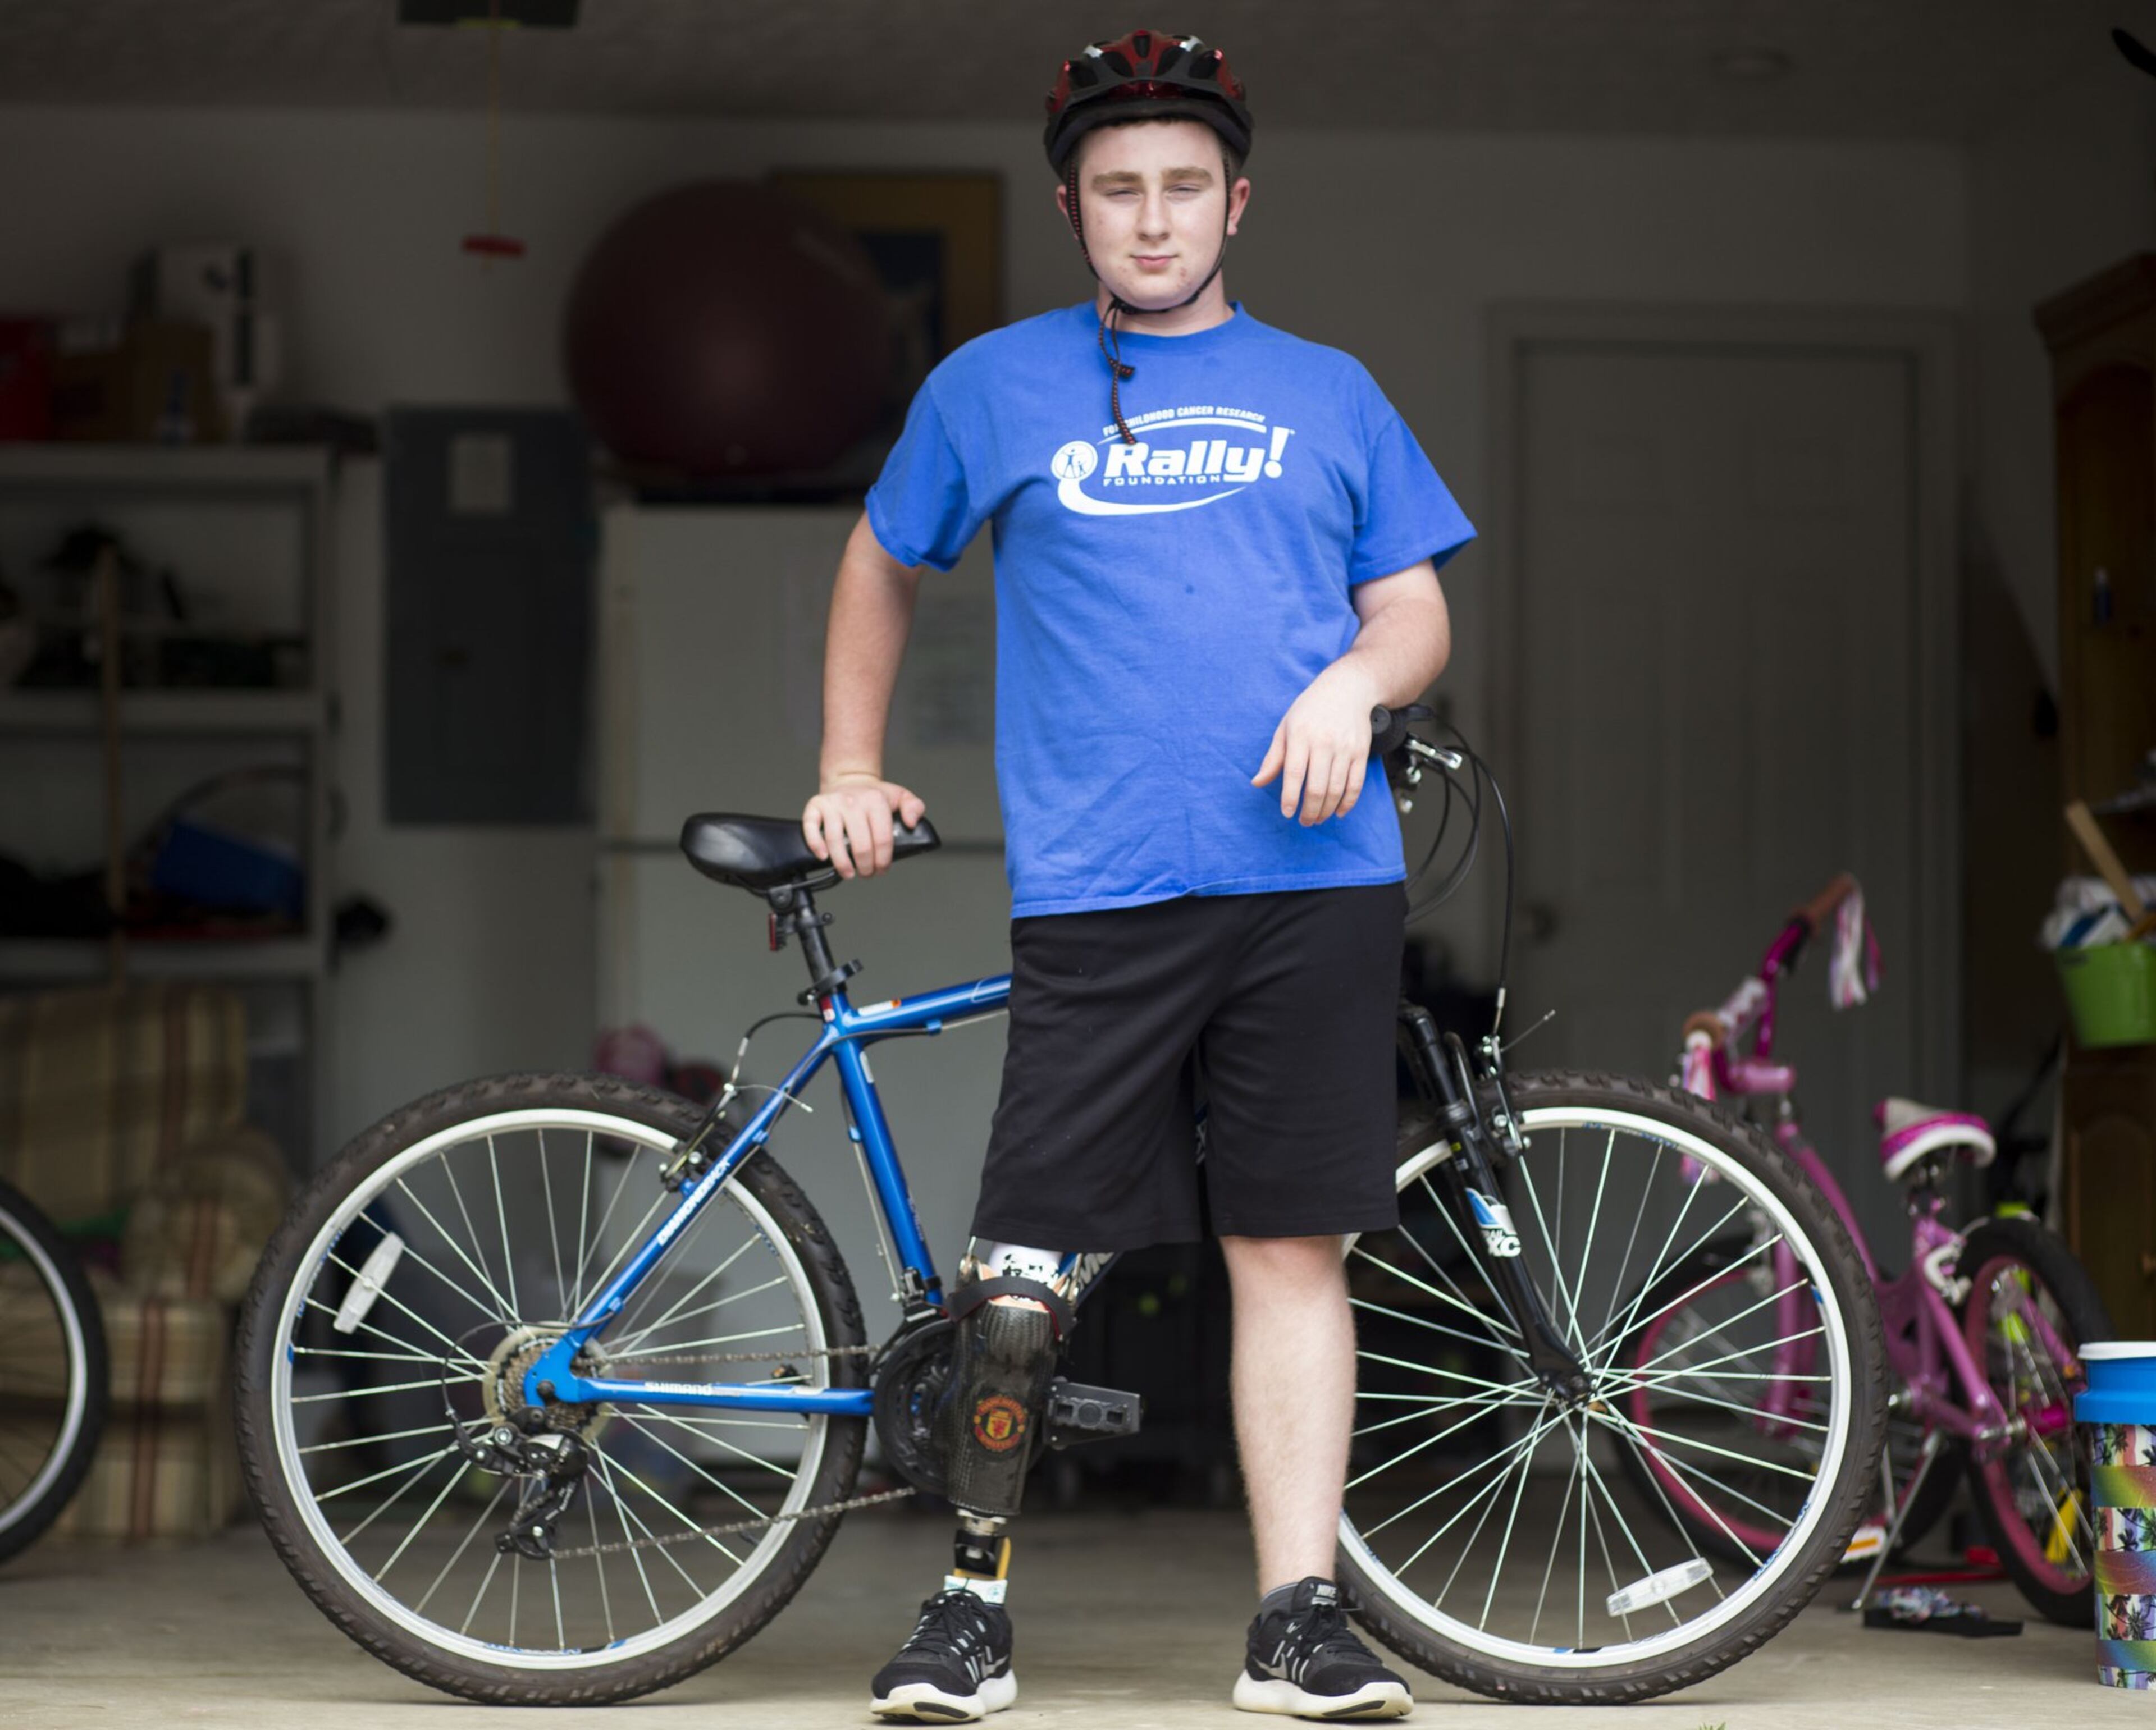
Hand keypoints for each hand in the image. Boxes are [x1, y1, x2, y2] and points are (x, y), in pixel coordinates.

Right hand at [802, 775, 926, 879]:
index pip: (882, 839)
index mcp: (875, 800)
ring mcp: (833, 803)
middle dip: (865, 866)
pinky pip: (811, 826)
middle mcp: (853, 801)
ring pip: (834, 839)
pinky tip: (823, 857)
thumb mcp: (900, 796)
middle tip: (867, 873)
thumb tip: (912, 822)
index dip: (883, 860)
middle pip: (860, 844)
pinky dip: (815, 844)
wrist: (850, 779)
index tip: (882, 869)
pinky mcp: (816, 805)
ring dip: (842, 863)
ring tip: (849, 873)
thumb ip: (914, 808)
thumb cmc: (874, 795)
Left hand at [1251, 665, 1381, 825]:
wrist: (1347, 689)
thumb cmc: (1310, 710)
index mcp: (1301, 735)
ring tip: (1317, 819)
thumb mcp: (1286, 727)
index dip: (1290, 797)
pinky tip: (1338, 812)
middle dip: (1309, 810)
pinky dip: (1347, 802)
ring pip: (1336, 789)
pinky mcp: (1361, 753)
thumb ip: (1273, 758)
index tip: (1287, 813)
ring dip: (1326, 810)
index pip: (1294, 773)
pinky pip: (1355, 784)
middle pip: (1317, 787)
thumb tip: (1257, 783)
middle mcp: (1324, 743)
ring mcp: (1345, 748)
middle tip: (1304, 822)